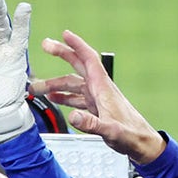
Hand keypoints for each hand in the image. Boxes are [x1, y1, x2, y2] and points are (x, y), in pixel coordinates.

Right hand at [35, 30, 164, 163]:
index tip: (64, 34)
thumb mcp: (110, 130)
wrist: (140, 143)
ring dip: (55, 84)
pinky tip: (53, 99)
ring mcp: (96, 98)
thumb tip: (73, 116)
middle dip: (62, 54)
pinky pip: (75, 98)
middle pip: (78, 66)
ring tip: (37, 88)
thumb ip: (91, 124)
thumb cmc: (130, 135)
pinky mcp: (95, 108)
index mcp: (102, 88)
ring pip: (72, 84)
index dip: (76, 45)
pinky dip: (63, 97)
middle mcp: (98, 89)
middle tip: (45, 45)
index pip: (88, 59)